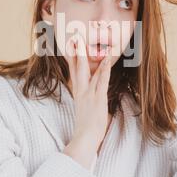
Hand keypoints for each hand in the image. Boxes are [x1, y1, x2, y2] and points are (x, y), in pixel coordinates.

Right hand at [63, 33, 111, 168]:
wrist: (85, 138)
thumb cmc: (86, 127)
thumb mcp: (84, 109)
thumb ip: (85, 100)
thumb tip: (86, 97)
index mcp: (78, 93)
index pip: (73, 72)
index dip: (72, 58)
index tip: (71, 45)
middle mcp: (81, 91)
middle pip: (77, 68)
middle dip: (75, 52)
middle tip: (74, 37)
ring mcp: (89, 94)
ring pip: (87, 71)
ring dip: (86, 56)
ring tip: (84, 42)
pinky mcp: (98, 98)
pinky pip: (101, 81)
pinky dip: (104, 69)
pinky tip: (106, 59)